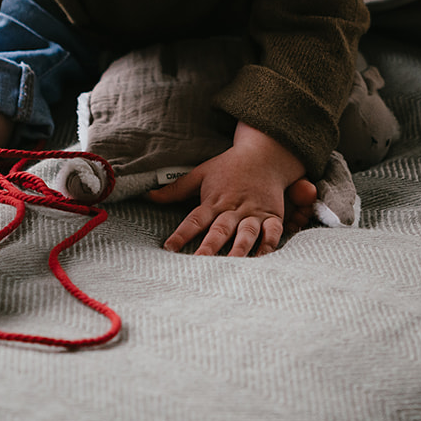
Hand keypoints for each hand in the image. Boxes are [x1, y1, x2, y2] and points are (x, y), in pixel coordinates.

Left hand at [146, 123, 306, 255]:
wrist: (265, 154)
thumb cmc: (229, 166)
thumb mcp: (201, 173)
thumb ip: (176, 188)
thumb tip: (149, 195)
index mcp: (214, 201)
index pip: (194, 219)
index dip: (181, 234)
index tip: (169, 248)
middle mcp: (233, 209)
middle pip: (220, 230)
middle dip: (210, 247)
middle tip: (200, 263)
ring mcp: (253, 213)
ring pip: (246, 233)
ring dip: (239, 250)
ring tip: (231, 266)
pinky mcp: (271, 216)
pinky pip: (272, 232)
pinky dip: (268, 245)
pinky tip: (262, 260)